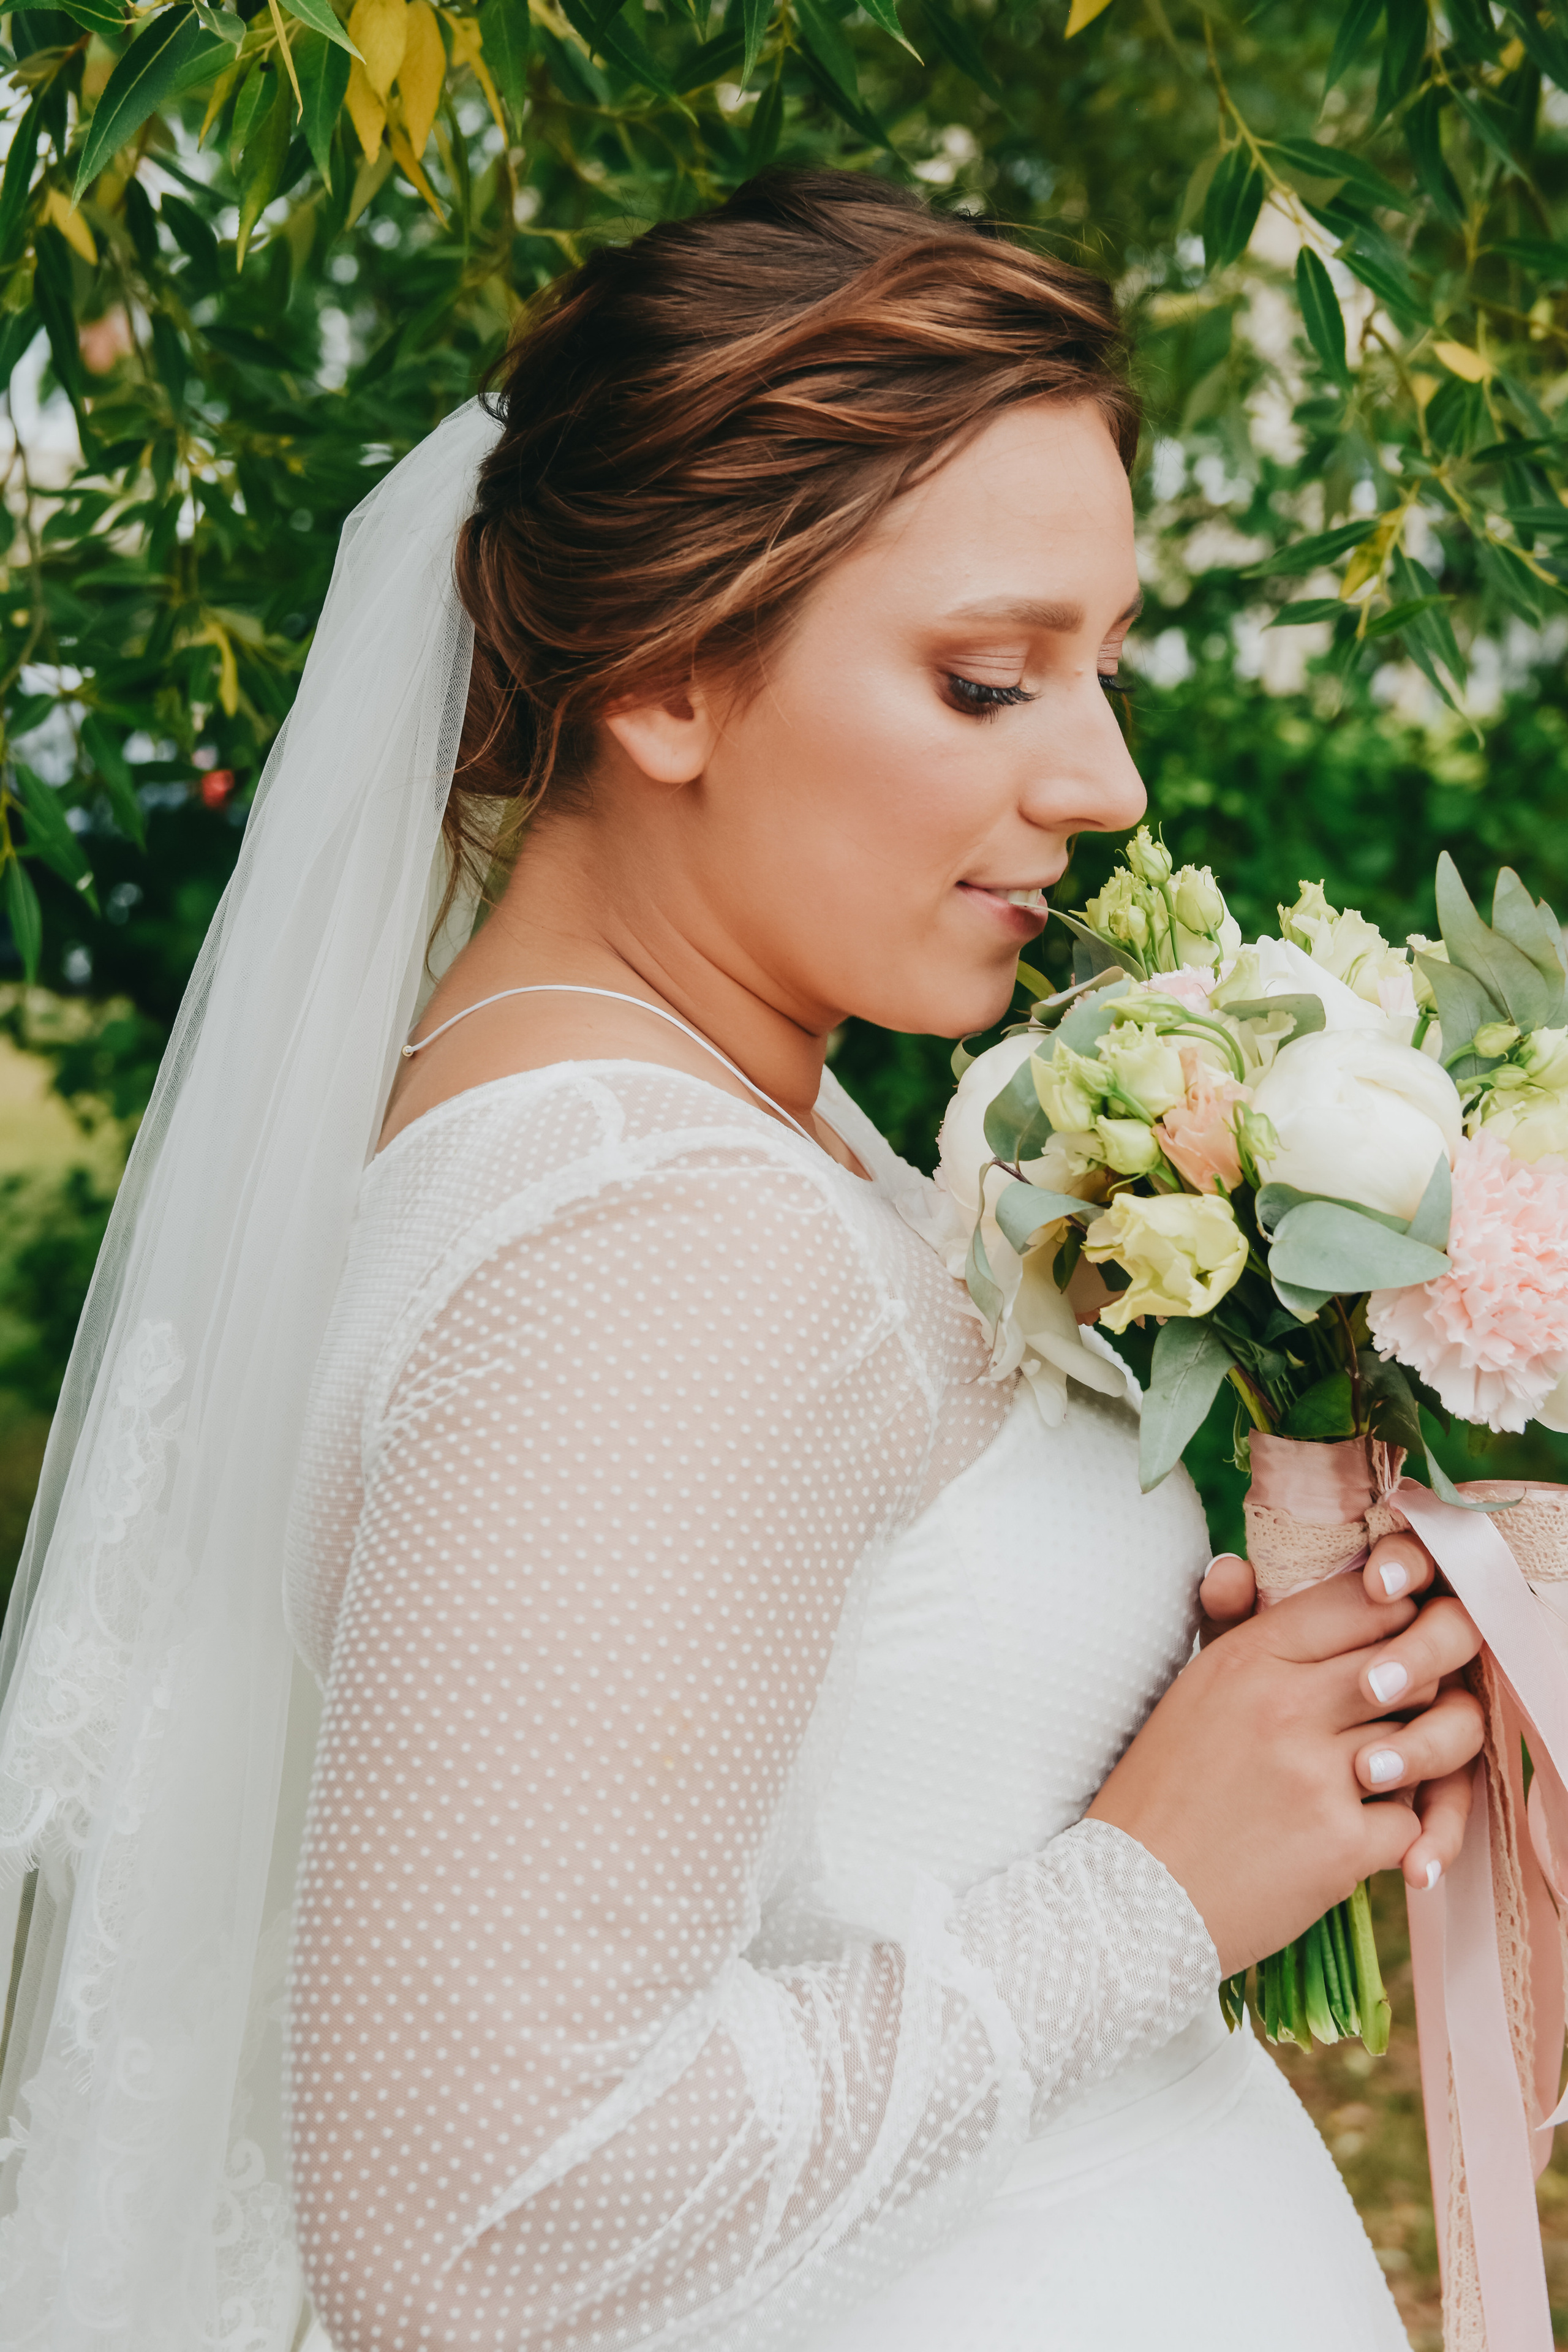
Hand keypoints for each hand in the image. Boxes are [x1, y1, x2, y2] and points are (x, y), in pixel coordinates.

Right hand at [1194, 1531, 1475, 1896]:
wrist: (1133, 1900)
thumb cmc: (1161, 1791)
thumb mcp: (1187, 1691)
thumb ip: (1227, 1623)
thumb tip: (1237, 1565)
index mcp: (1248, 1659)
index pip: (1361, 1603)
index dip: (1392, 1620)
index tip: (1389, 1646)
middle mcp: (1286, 1705)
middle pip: (1409, 1665)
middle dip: (1417, 1690)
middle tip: (1397, 1716)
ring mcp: (1317, 1774)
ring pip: (1426, 1739)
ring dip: (1413, 1762)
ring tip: (1380, 1777)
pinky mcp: (1341, 1843)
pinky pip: (1413, 1820)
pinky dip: (1394, 1835)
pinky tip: (1351, 1838)